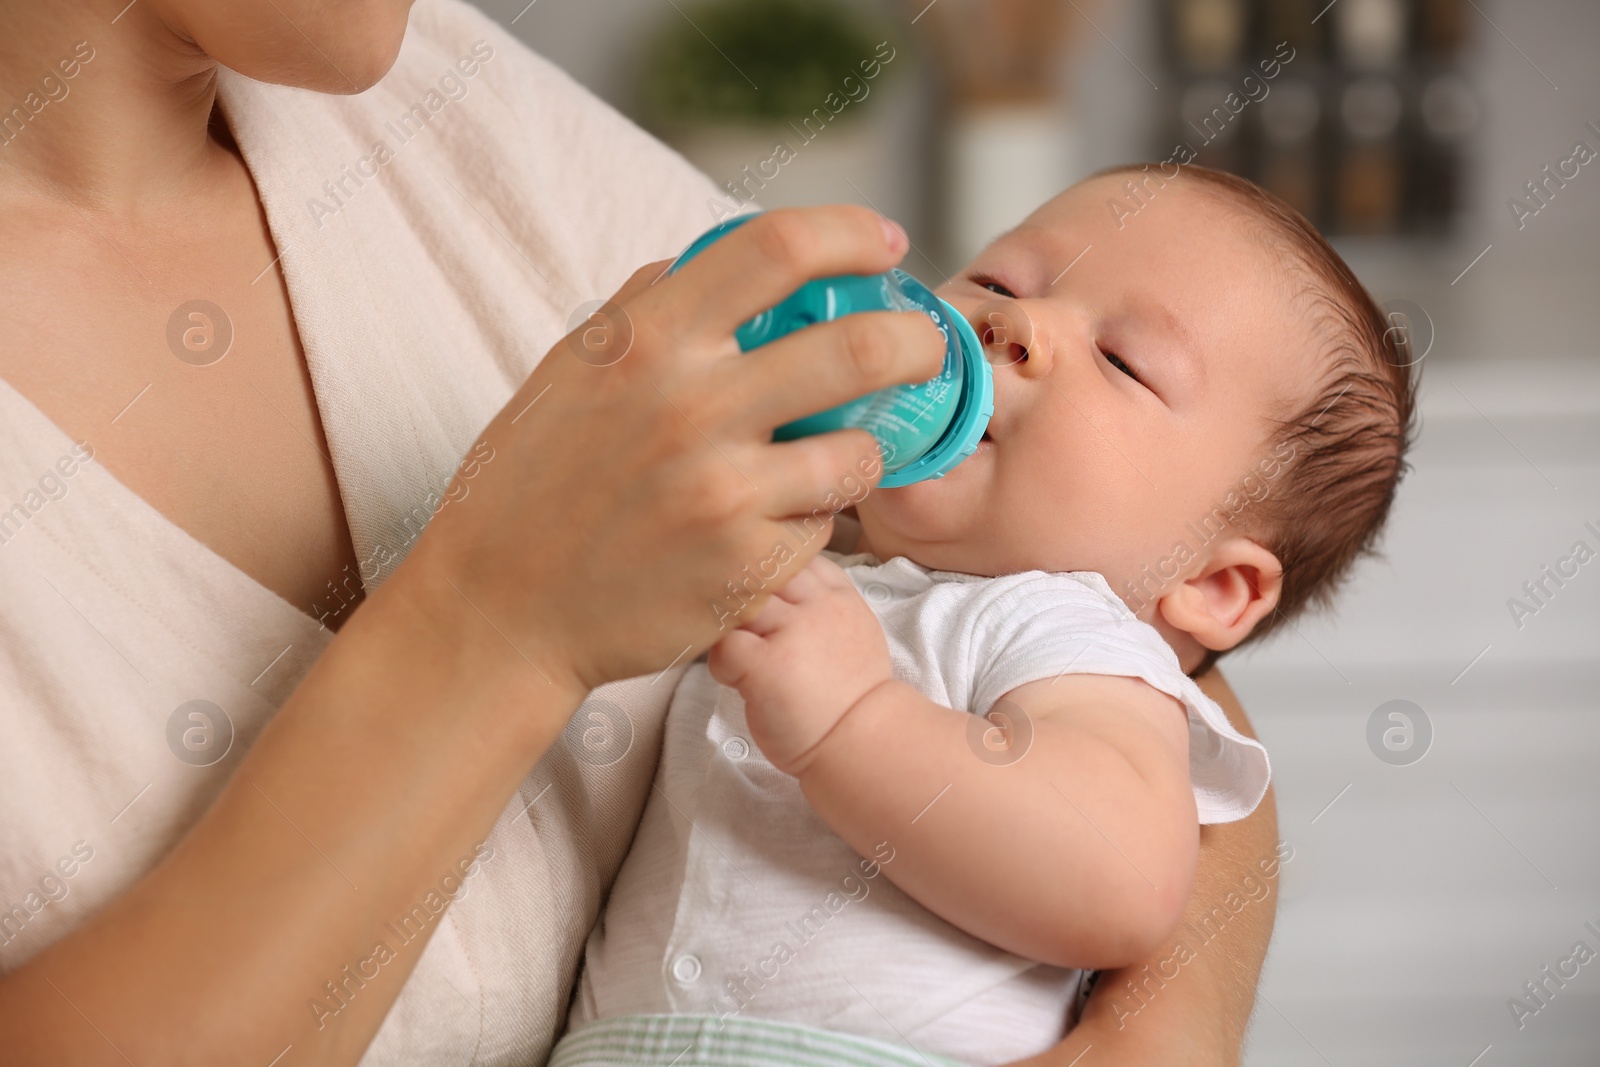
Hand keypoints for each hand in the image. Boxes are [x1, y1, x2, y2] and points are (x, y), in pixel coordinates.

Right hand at [391, 207, 945, 704]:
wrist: (501, 612)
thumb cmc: (530, 485)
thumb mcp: (568, 370)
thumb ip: (646, 309)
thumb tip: (717, 261)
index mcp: (647, 341)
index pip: (778, 248)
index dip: (849, 233)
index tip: (883, 244)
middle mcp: (693, 407)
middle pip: (859, 348)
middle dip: (916, 341)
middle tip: (925, 346)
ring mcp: (726, 493)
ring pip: (859, 453)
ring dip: (861, 450)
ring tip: (831, 457)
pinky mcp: (747, 567)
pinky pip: (821, 528)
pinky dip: (810, 521)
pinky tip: (768, 526)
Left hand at [709, 555, 893, 773]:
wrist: (861, 742)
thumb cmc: (850, 693)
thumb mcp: (854, 629)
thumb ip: (822, 600)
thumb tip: (782, 584)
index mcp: (838, 594)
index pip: (793, 554)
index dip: (769, 572)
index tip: (766, 600)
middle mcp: (816, 606)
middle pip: (760, 570)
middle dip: (742, 593)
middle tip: (741, 628)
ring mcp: (791, 633)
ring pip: (738, 602)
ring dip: (728, 627)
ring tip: (739, 655)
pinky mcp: (766, 666)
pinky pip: (724, 645)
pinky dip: (721, 663)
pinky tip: (736, 680)